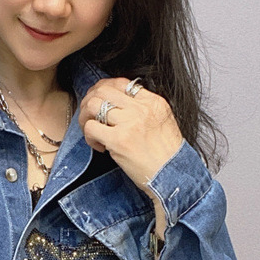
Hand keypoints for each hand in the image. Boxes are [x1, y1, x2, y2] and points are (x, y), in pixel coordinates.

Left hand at [78, 77, 183, 235]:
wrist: (173, 177)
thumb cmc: (167, 156)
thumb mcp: (163, 122)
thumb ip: (144, 110)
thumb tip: (118, 105)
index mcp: (153, 102)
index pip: (121, 83)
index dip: (104, 89)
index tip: (99, 101)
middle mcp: (141, 109)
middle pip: (103, 90)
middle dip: (89, 101)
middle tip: (89, 117)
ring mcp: (129, 123)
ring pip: (93, 105)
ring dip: (85, 117)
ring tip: (91, 131)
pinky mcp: (119, 140)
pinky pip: (91, 127)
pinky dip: (89, 136)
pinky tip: (99, 146)